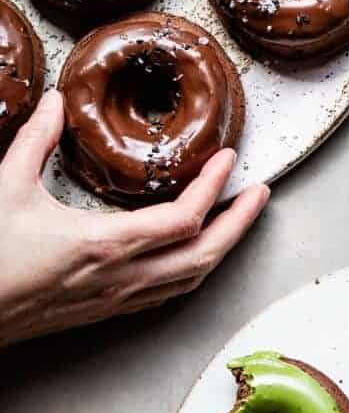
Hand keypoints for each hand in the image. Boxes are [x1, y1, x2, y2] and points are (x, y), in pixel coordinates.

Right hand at [0, 90, 269, 347]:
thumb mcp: (6, 187)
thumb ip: (35, 140)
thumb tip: (53, 100)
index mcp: (106, 244)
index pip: (184, 219)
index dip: (214, 189)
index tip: (229, 160)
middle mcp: (123, 277)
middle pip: (205, 255)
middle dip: (240, 223)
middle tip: (260, 194)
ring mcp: (119, 299)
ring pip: (192, 279)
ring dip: (223, 248)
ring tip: (238, 220)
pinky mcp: (109, 311)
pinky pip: (169, 293)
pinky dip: (194, 269)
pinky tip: (195, 254)